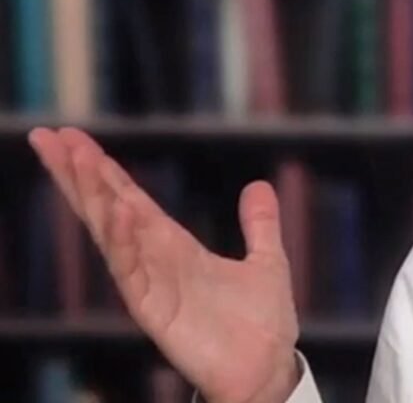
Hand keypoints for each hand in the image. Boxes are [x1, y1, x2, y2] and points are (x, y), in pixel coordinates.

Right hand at [28, 127, 300, 402]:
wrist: (267, 370)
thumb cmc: (260, 324)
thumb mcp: (266, 261)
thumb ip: (259, 225)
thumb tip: (259, 186)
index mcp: (174, 247)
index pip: (128, 199)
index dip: (102, 170)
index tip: (72, 139)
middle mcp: (155, 261)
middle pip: (108, 208)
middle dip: (79, 174)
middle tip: (50, 137)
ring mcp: (151, 284)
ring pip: (112, 233)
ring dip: (94, 197)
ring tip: (73, 159)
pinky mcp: (156, 310)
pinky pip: (134, 271)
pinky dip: (124, 241)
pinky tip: (117, 212)